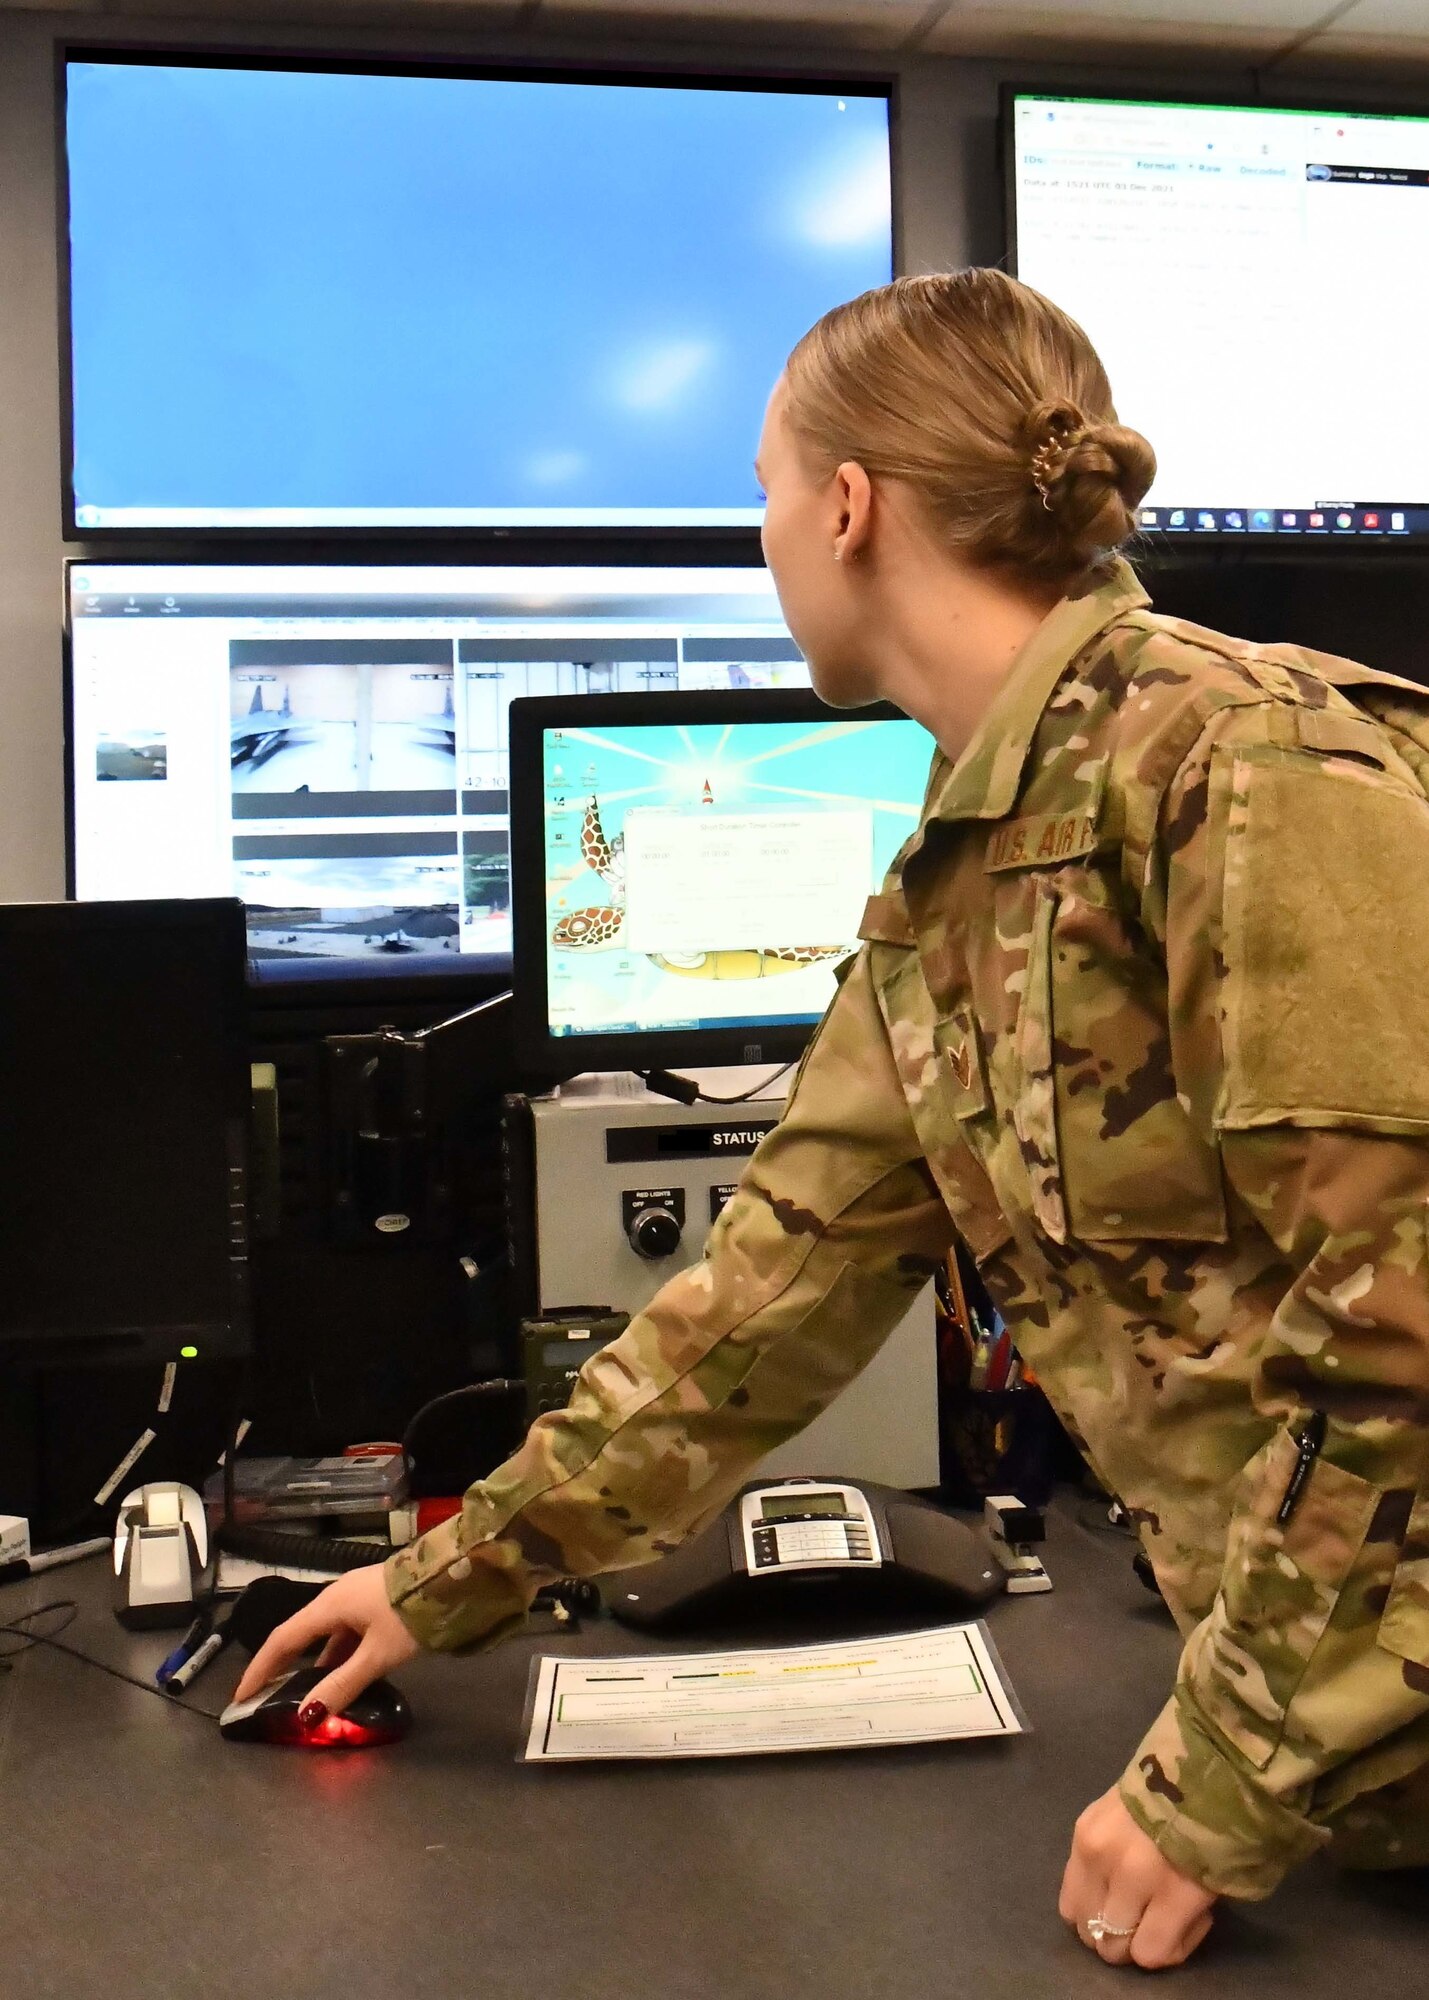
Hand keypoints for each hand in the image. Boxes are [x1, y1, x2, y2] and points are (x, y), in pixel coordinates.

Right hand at [231, 1565, 419, 1722]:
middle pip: (300, 1635)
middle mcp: (337, 1597)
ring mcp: (358, 1597)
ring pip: (326, 1634)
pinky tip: (344, 1674)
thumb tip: (307, 1714)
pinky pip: (346, 1632)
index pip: (283, 1639)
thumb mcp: (378, 1654)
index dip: (260, 1667)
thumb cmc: (411, 1614)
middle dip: (282, 1666)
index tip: (241, 1695)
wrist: (454, 1576)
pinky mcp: (376, 1601)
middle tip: (266, 1695)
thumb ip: (343, 1684)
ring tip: (304, 1693)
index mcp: (329, 1605)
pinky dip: (339, 1654)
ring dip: (314, 1662)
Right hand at [1059, 1788, 1217, 1969]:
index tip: (1177, 1929)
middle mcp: (1130, 1873)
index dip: (1164, 1952)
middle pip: (1109, 1945)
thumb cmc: (1215, 1831)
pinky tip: (1105, 1883)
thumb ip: (1183, 1922)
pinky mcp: (1079, 1832)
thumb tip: (1153, 1940)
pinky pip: (1068, 1890)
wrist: (1187, 1767)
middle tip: (1147, 1918)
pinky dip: (1085, 1898)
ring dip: (1100, 1924)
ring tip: (1121, 1903)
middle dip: (1128, 1943)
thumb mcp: (1218, 1885)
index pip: (1147, 1954)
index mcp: (1175, 1889)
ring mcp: (1098, 1851)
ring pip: (1081, 1922)